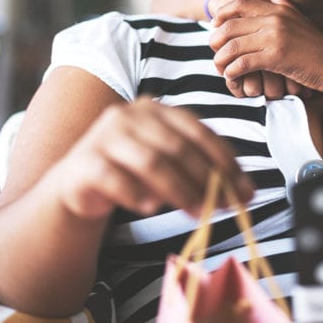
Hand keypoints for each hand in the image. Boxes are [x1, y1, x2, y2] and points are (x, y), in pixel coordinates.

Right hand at [46, 97, 254, 219]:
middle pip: (177, 147)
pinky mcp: (85, 161)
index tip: (244, 189)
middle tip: (223, 207)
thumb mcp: (168, 163)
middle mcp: (130, 115)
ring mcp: (105, 136)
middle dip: (206, 180)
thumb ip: (201, 169)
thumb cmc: (132, 171)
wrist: (78, 181)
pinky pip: (116, 179)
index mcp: (156, 109)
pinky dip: (136, 195)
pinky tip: (149, 208)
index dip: (224, 161)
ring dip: (179, 191)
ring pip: (151, 162)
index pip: (198, 132)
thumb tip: (244, 193)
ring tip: (196, 214)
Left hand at [211, 0, 310, 99]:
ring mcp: (274, 38)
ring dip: (221, 59)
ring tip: (220, 68)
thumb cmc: (319, 47)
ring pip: (232, 46)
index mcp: (278, 10)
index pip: (240, 4)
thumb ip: (285, 6)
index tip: (214, 26)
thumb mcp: (302, 20)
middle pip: (230, 25)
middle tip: (214, 52)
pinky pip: (242, 63)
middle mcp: (274, 19)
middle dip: (215, 39)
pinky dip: (232, 72)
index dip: (222, 14)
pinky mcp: (276, 57)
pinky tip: (232, 77)